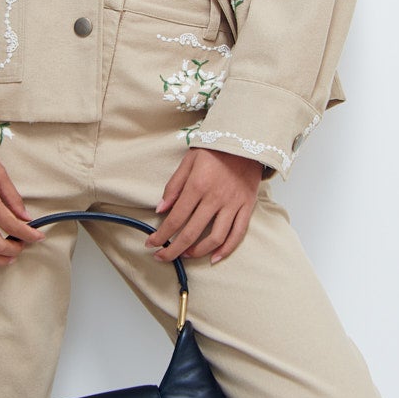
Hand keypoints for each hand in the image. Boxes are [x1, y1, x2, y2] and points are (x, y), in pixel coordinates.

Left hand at [144, 146, 263, 265]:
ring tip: (186, 255)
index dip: (161, 235)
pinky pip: (237, 233)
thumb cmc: (215, 150)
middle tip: (162, 257)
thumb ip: (173, 186)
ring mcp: (233, 204)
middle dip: (173, 249)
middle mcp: (215, 198)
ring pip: (215, 238)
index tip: (151, 244)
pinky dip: (226, 249)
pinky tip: (214, 257)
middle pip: (191, 233)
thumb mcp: (188, 162)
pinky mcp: (247, 207)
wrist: (246, 140)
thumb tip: (160, 209)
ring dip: (198, 252)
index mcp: (197, 186)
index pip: (175, 218)